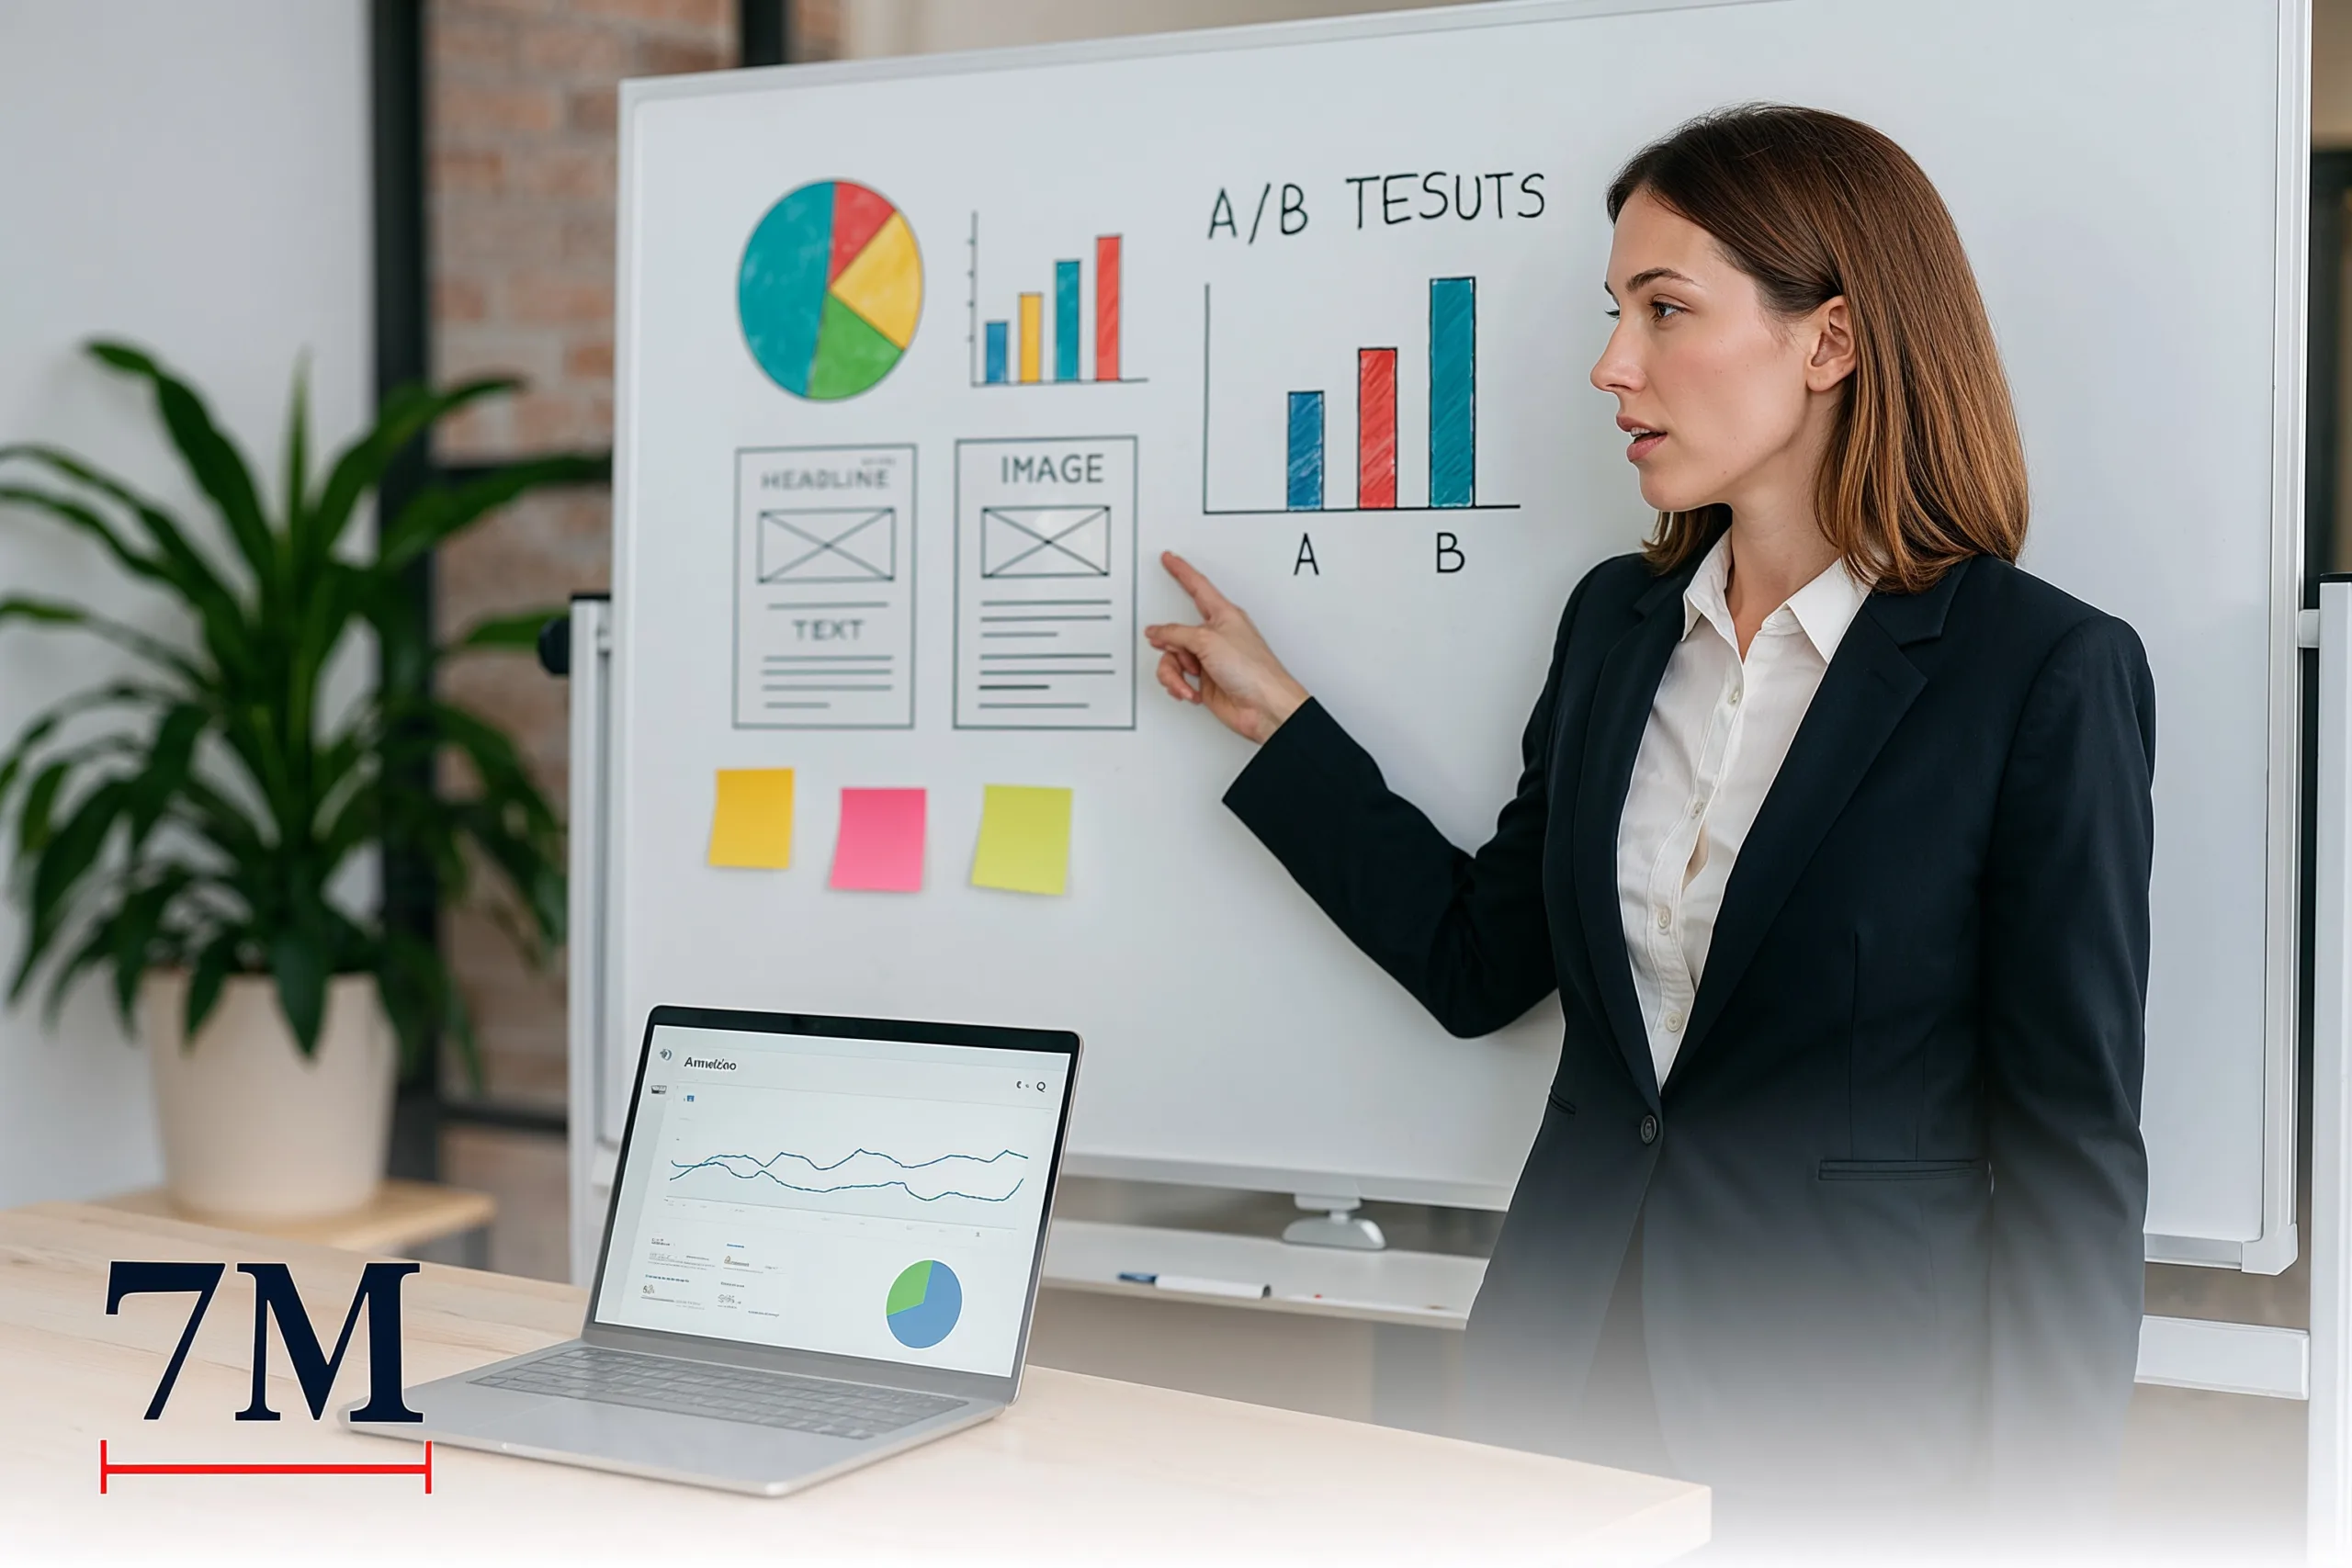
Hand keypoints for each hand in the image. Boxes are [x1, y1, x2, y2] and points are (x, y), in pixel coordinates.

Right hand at [1144, 552, 1309, 743]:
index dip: (1181, 571)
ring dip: (1175, 672)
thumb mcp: (1207, 642)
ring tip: (1189, 678)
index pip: (1197, 586)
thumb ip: (1177, 634)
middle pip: (1177, 630)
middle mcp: (1215, 635)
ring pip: (1173, 657)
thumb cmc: (1252, 670)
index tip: (1169, 559)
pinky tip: (1192, 690)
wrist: (1263, 706)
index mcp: (1223, 615)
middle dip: (1170, 644)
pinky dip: (1180, 685)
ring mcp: (1209, 659)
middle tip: (1167, 647)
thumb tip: (1158, 632)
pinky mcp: (1205, 679)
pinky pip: (1178, 677)